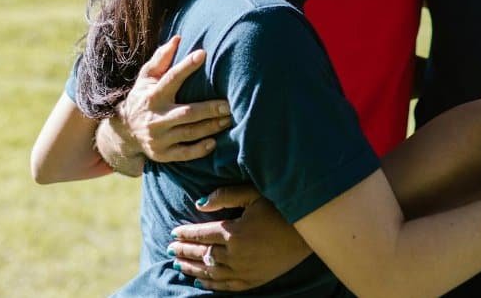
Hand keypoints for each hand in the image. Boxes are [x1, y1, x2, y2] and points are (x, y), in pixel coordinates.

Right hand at [111, 36, 231, 162]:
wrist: (125, 132)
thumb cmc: (143, 97)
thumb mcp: (146, 78)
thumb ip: (161, 58)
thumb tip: (178, 38)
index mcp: (152, 95)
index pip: (170, 79)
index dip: (186, 66)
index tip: (203, 54)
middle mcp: (155, 117)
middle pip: (186, 113)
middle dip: (209, 109)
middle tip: (229, 104)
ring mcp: (158, 138)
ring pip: (189, 133)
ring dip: (211, 127)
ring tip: (229, 119)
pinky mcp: (162, 154)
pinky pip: (184, 154)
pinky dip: (200, 149)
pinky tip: (214, 142)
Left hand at [168, 185, 310, 291]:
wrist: (309, 232)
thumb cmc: (281, 208)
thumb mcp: (254, 194)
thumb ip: (225, 196)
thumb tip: (199, 203)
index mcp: (234, 232)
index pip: (201, 233)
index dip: (185, 233)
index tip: (174, 232)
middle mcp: (235, 255)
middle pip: (202, 253)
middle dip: (184, 250)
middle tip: (170, 248)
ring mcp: (244, 270)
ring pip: (210, 272)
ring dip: (192, 267)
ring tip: (178, 263)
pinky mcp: (253, 281)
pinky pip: (226, 286)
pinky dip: (210, 284)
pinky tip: (200, 281)